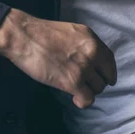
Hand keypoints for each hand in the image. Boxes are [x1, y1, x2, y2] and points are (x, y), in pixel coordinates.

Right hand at [0, 8, 116, 108]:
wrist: (24, 37)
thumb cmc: (41, 33)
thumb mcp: (70, 32)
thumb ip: (84, 44)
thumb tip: (90, 60)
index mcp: (91, 38)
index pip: (110, 59)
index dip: (108, 71)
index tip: (104, 78)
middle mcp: (92, 52)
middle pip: (105, 76)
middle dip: (96, 82)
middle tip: (84, 83)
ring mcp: (83, 67)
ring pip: (98, 88)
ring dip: (87, 90)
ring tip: (75, 88)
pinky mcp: (72, 82)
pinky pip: (88, 99)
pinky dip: (82, 101)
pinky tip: (75, 98)